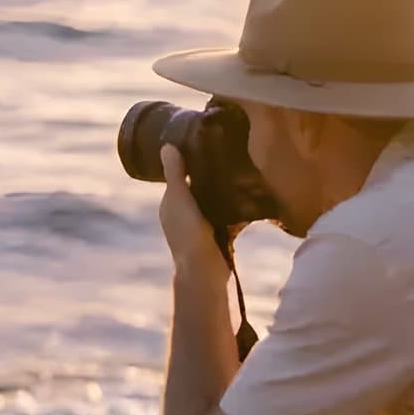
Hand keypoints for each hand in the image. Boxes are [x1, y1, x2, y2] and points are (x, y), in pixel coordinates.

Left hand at [157, 145, 230, 282]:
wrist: (204, 271)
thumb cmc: (188, 233)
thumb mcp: (179, 198)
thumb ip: (174, 174)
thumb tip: (167, 145)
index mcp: (170, 204)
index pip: (177, 176)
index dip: (188, 161)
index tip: (205, 142)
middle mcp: (182, 214)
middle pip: (196, 187)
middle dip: (208, 174)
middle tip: (227, 152)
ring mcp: (199, 225)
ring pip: (211, 200)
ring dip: (222, 189)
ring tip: (239, 169)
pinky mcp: (216, 235)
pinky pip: (225, 214)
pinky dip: (232, 205)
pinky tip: (246, 195)